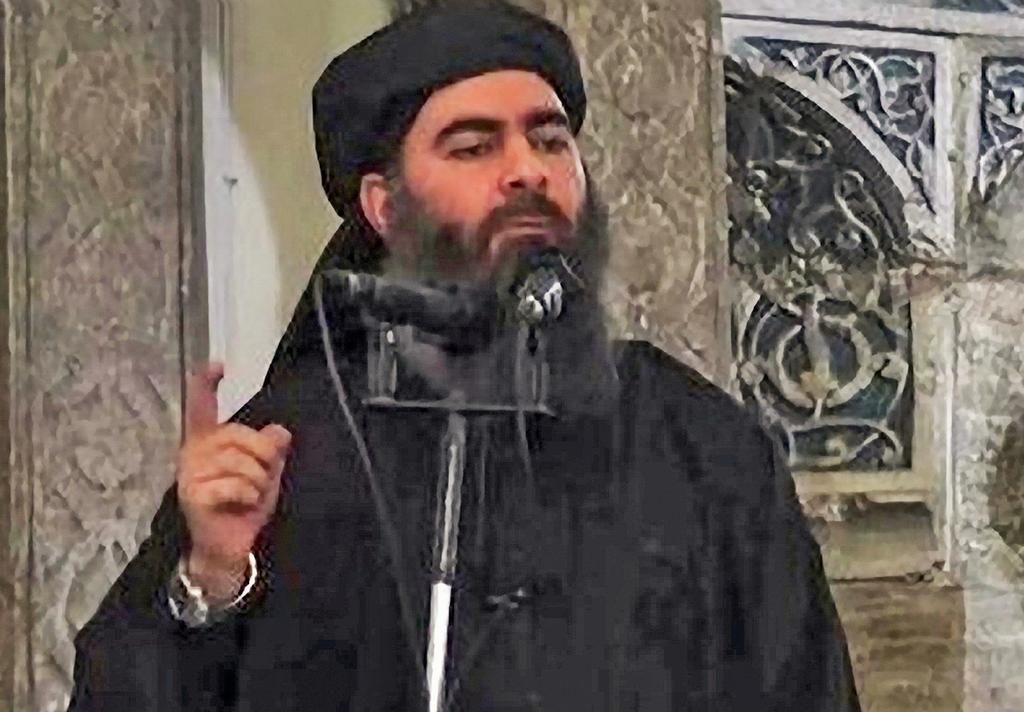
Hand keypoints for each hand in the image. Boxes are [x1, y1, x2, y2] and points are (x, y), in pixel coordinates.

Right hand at [177, 363, 290, 600]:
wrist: (229, 547)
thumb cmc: (243, 507)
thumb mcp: (266, 473)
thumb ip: (271, 449)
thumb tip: (280, 431)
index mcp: (208, 441)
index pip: (203, 407)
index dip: (206, 384)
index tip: (217, 365)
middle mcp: (193, 451)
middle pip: (241, 434)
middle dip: (264, 457)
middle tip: (260, 480)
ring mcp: (189, 472)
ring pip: (242, 461)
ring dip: (258, 481)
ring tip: (249, 496)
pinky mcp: (192, 494)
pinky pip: (236, 484)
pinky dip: (249, 496)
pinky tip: (241, 505)